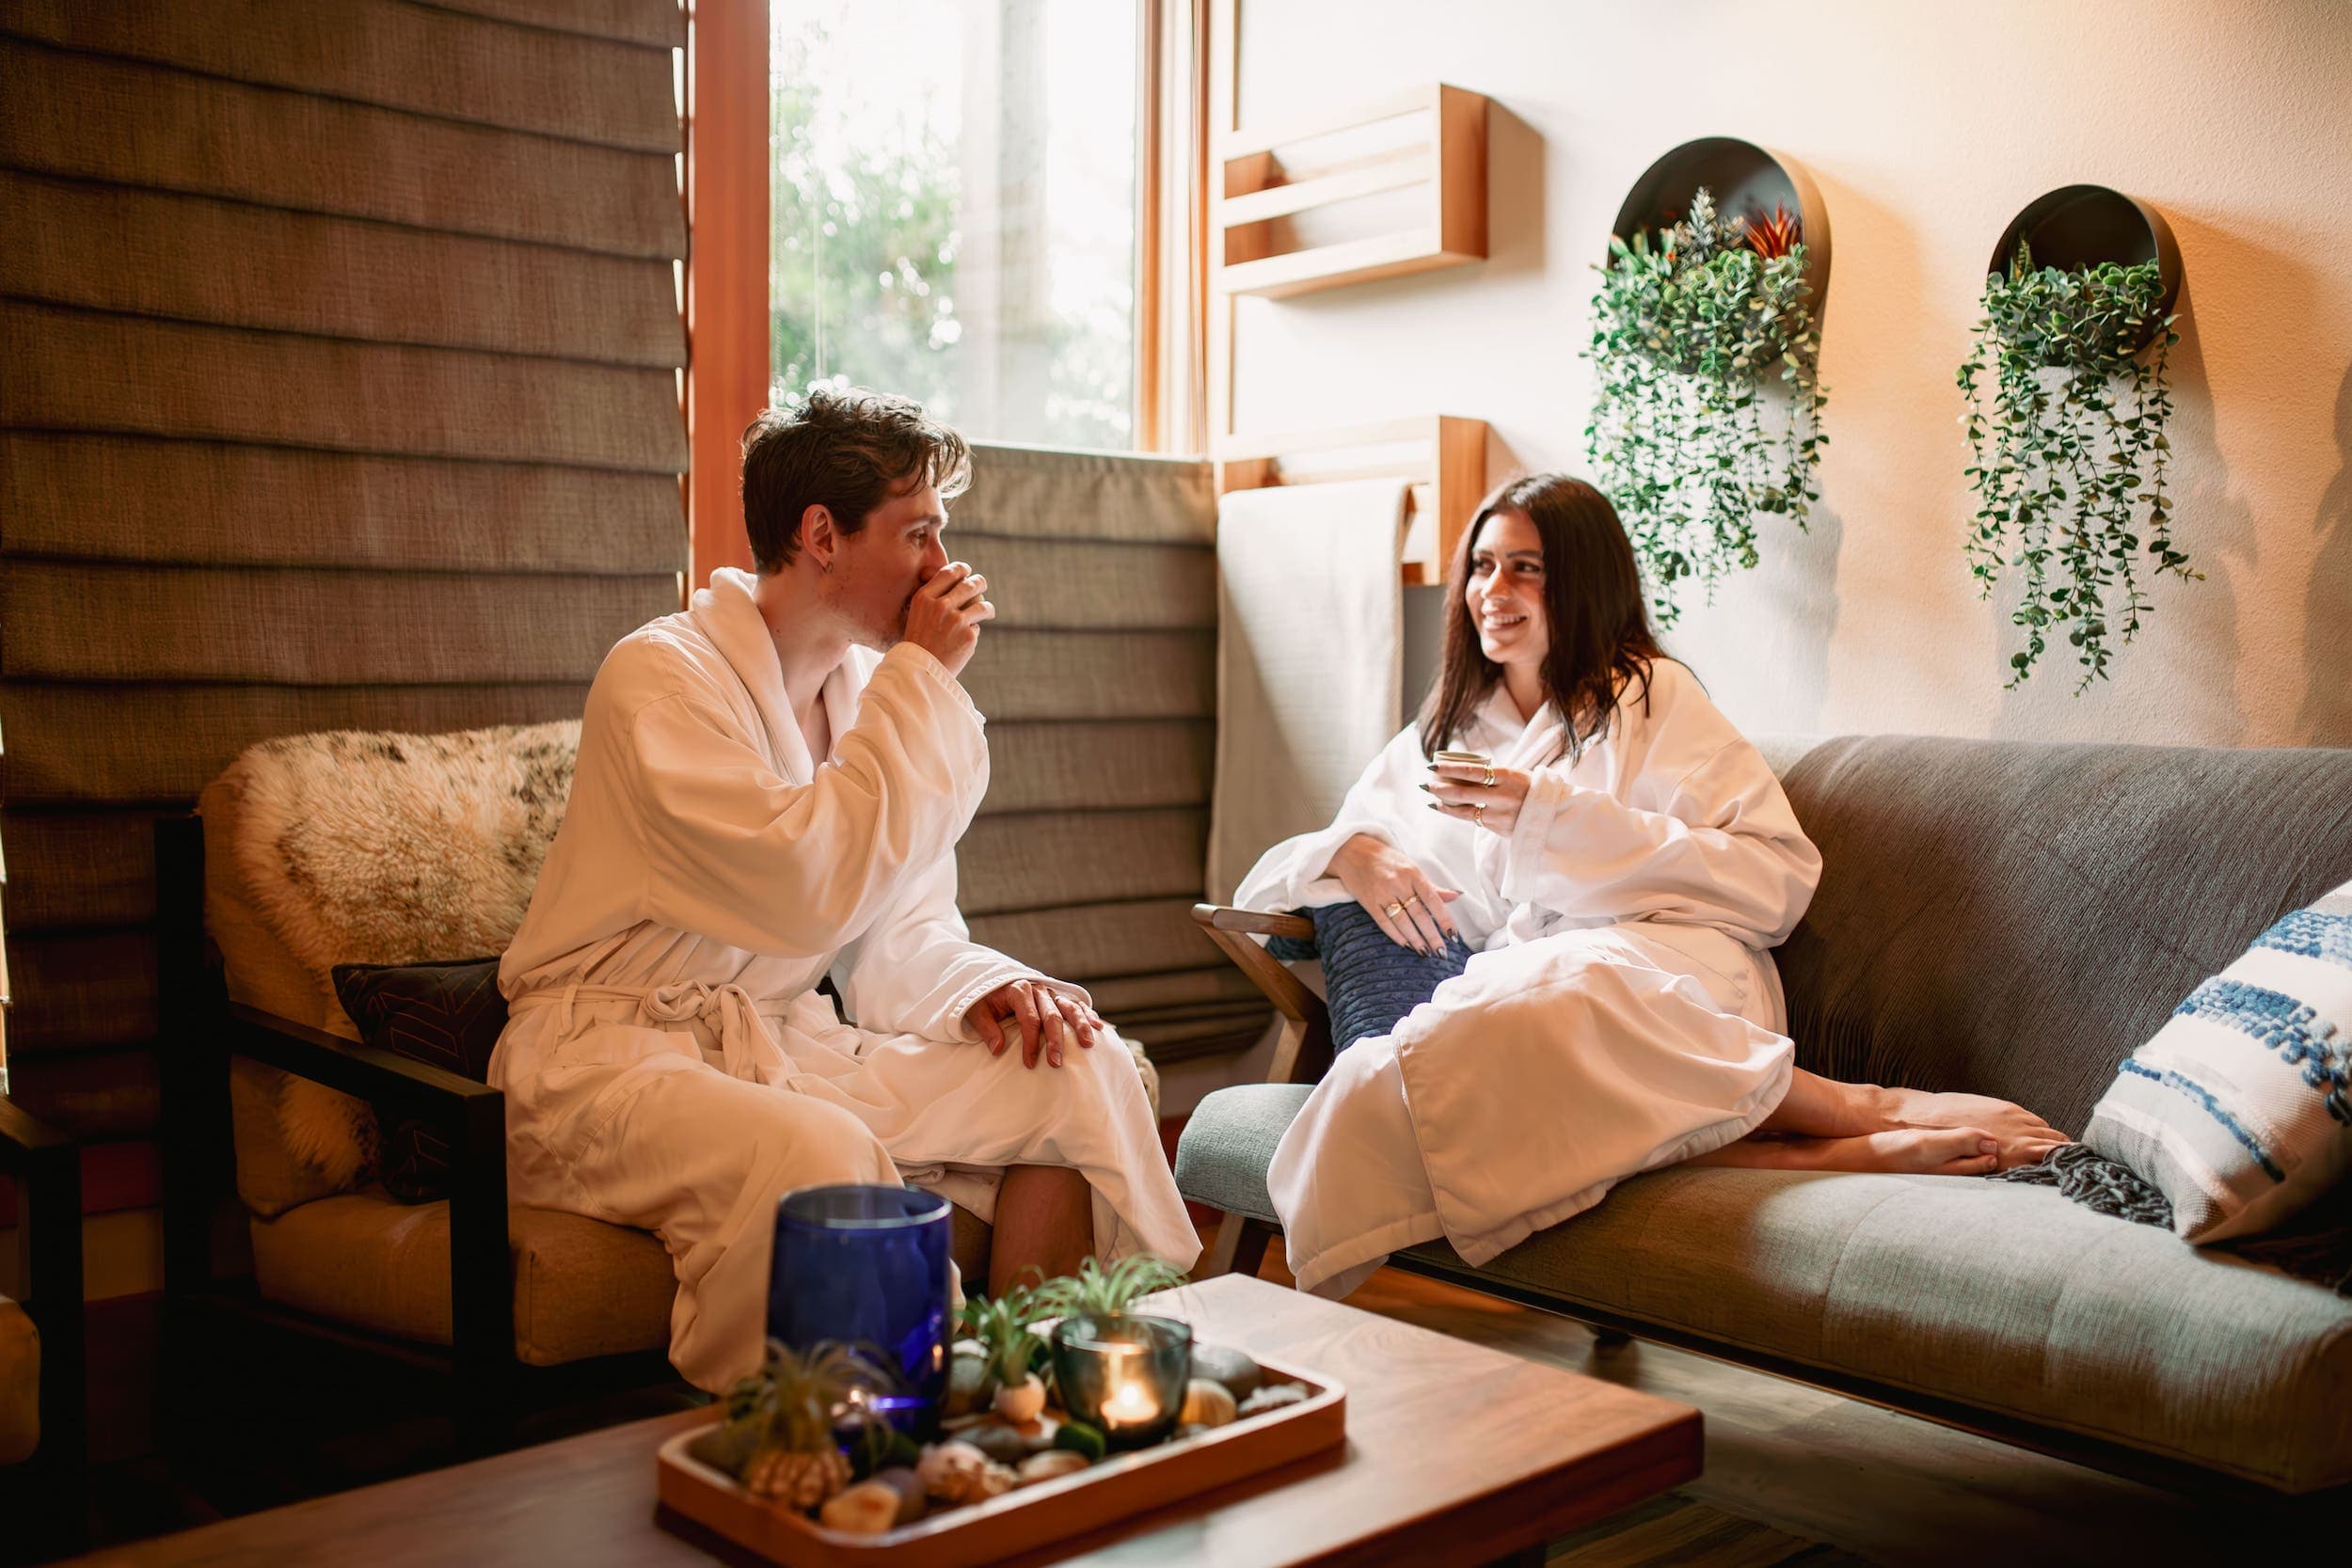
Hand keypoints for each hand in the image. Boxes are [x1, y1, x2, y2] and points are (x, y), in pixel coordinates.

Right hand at [902, 561, 994, 677]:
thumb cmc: (919, 640)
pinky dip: (974, 630)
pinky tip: (968, 637)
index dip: (962, 569)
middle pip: (970, 584)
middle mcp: (940, 606)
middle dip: (980, 583)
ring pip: (982, 604)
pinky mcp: (968, 635)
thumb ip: (933, 594)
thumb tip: (955, 573)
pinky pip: (978, 625)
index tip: (967, 571)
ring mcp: (956, 621)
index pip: (950, 572)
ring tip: (988, 611)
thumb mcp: (917, 613)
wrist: (919, 670)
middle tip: (982, 585)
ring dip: (987, 607)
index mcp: (925, 598)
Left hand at [967, 978, 1100, 1068]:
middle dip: (1055, 1041)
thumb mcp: (978, 1011)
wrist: (992, 984)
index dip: (1031, 1042)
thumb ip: (987, 1028)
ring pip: (1069, 1008)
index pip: (1029, 1019)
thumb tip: (998, 1049)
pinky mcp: (1058, 996)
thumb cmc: (985, 1000)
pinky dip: (1087, 1015)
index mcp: (1018, 989)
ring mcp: (1050, 991)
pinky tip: (1098, 1027)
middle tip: (1056, 1063)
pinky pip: (1076, 1004)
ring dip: (1080, 1026)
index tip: (1030, 1063)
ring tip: (1088, 1044)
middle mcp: (1038, 988)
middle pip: (1052, 1015)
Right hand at [1326, 832, 1461, 956]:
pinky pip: (1384, 922)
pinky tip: (1406, 944)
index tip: (1452, 936)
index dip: (1444, 919)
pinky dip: (1396, 935)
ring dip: (1415, 940)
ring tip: (1425, 952)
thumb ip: (1431, 885)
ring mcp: (1382, 893)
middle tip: (1441, 953)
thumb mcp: (1410, 866)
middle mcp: (1398, 883)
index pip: (1432, 900)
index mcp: (1412, 873)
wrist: (1353, 851)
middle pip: (1419, 915)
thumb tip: (1455, 896)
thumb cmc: (1386, 859)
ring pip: (1402, 922)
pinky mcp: (1369, 902)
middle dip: (1431, 936)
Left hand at [1424, 759, 1532, 836]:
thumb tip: (1461, 769)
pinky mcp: (1498, 829)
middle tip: (1425, 784)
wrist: (1554, 814)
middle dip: (1440, 788)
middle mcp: (1503, 797)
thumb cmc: (1531, 788)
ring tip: (1431, 800)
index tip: (1432, 766)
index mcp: (1507, 777)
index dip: (1449, 769)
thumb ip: (1493, 773)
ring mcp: (1500, 815)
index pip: (1471, 771)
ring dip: (1444, 805)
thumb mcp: (1515, 774)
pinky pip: (1474, 820)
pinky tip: (1446, 809)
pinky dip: (1458, 814)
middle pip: (1463, 792)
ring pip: (1464, 811)